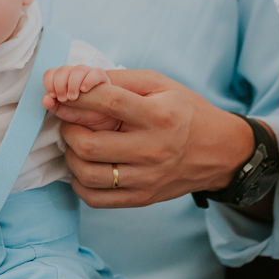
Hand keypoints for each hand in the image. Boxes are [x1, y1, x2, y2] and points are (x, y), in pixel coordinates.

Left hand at [43, 66, 119, 130]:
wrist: (98, 120)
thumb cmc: (79, 112)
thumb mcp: (63, 111)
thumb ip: (52, 105)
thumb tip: (45, 99)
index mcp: (62, 79)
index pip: (51, 73)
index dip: (49, 82)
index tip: (52, 95)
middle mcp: (74, 74)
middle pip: (63, 70)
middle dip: (60, 84)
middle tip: (63, 99)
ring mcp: (88, 74)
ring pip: (78, 69)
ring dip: (73, 83)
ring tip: (73, 97)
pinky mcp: (101, 78)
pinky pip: (96, 72)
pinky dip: (89, 80)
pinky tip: (84, 90)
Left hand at [55, 69, 255, 209]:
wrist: (220, 152)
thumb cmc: (185, 112)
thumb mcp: (160, 84)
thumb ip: (120, 79)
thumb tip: (78, 80)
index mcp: (158, 115)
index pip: (107, 102)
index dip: (75, 97)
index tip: (58, 95)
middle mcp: (152, 149)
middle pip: (89, 144)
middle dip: (67, 129)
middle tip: (68, 121)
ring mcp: (147, 178)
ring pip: (88, 174)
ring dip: (70, 156)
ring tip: (76, 143)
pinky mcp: (142, 197)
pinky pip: (96, 198)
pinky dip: (79, 183)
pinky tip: (84, 167)